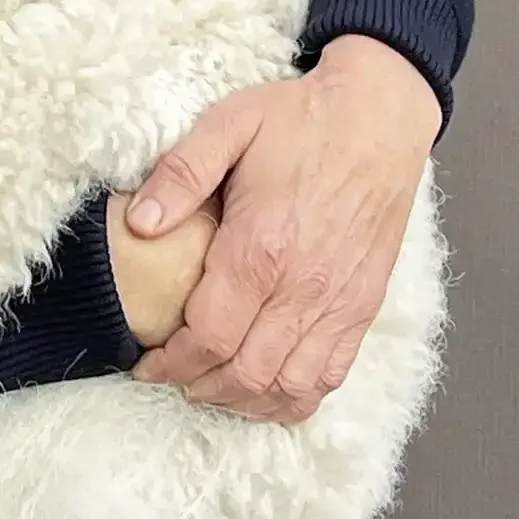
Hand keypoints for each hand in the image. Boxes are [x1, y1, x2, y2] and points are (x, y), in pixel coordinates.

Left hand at [125, 36, 439, 421]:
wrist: (379, 117)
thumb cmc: (301, 120)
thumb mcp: (229, 123)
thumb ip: (180, 173)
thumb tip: (139, 222)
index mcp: (262, 246)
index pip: (209, 336)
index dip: (171, 363)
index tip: (146, 363)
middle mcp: (305, 286)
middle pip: (246, 374)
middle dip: (198, 386)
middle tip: (170, 376)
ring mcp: (340, 303)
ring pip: (289, 388)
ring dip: (244, 400)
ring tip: (210, 386)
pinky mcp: (363, 308)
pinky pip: (331, 377)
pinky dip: (294, 398)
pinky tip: (265, 389)